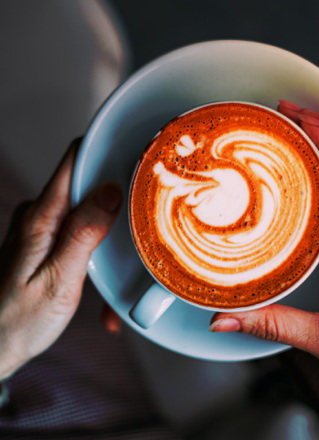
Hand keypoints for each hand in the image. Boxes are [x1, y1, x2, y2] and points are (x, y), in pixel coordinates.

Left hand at [0, 140, 121, 379]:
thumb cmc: (19, 321)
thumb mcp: (59, 281)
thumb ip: (83, 233)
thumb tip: (109, 192)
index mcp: (41, 218)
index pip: (73, 161)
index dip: (104, 147)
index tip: (134, 147)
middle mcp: (39, 215)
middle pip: (85, 180)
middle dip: (117, 188)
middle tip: (144, 204)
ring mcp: (43, 227)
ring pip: (86, 205)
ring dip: (110, 221)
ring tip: (123, 251)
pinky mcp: (48, 240)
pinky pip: (79, 225)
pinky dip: (98, 239)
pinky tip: (103, 266)